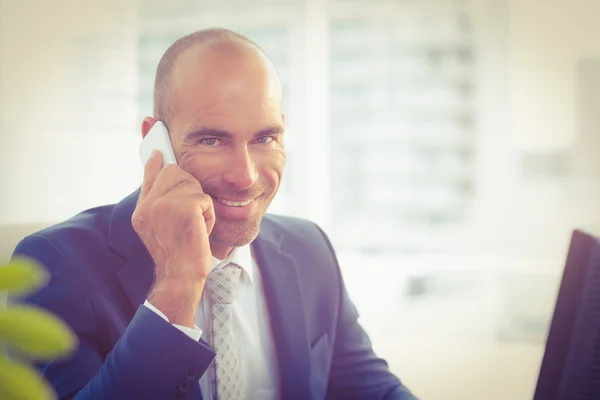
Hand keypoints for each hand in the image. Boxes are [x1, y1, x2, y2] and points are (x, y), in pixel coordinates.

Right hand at [132, 150, 214, 326]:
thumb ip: (158, 199)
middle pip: (175, 171)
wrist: (180, 276)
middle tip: (190, 214)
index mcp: (142, 209)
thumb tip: (159, 164)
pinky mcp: (184, 208)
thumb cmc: (177, 253)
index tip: (156, 143)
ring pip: (192, 184)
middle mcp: (149, 205)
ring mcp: (164, 205)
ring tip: (193, 226)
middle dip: (189, 187)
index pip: (150, 173)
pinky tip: (200, 231)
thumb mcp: (160, 225)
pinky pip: (205, 199)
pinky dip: (208, 215)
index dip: (156, 160)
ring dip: (200, 204)